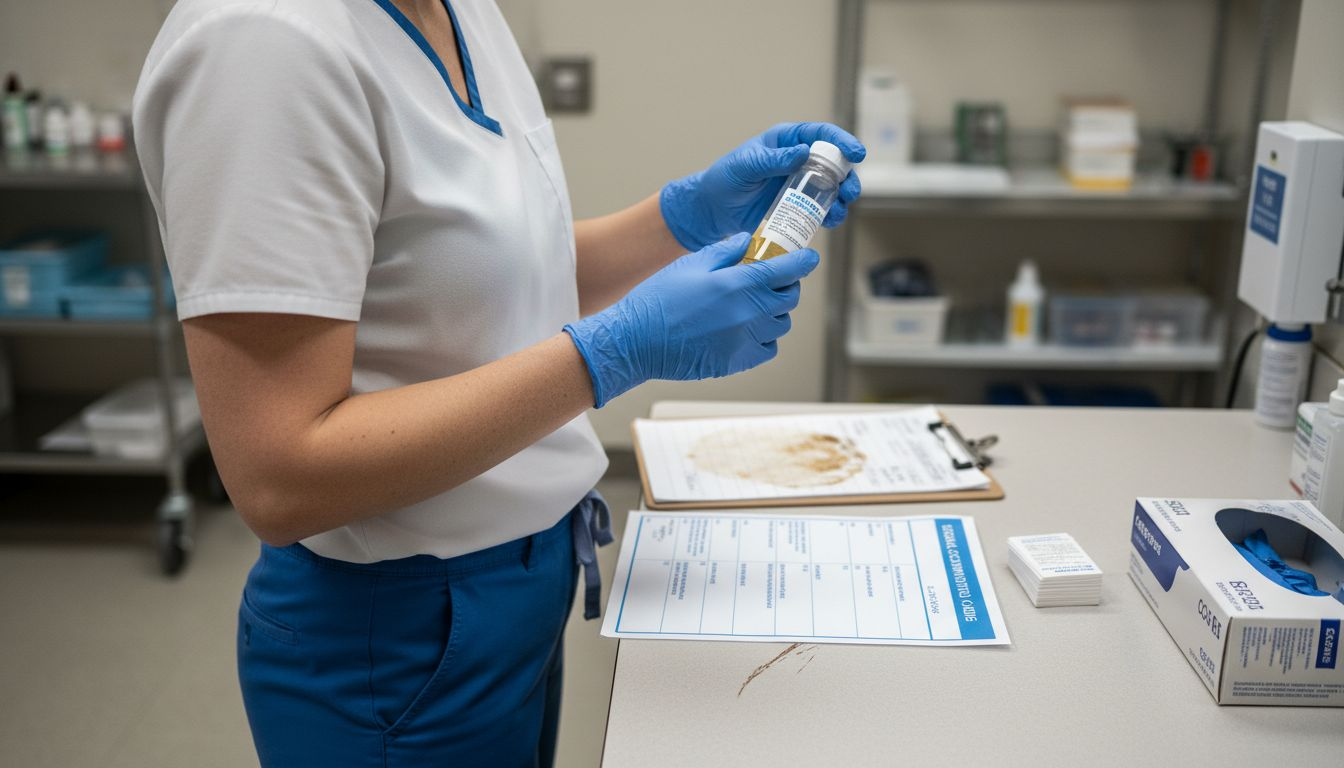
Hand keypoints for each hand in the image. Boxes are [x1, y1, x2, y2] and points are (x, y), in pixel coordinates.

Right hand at [564, 233, 818, 406]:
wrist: (636, 341)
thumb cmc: (659, 299)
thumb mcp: (691, 263)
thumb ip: (725, 251)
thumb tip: (748, 240)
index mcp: (739, 284)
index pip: (787, 270)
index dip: (803, 262)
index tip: (809, 259)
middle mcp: (748, 314)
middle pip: (789, 298)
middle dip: (786, 286)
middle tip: (773, 281)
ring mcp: (745, 340)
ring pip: (781, 324)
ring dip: (775, 312)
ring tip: (755, 306)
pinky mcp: (737, 362)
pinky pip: (767, 348)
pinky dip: (764, 338)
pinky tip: (747, 329)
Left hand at [659, 122, 865, 250]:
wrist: (713, 210)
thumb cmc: (724, 180)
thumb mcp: (746, 166)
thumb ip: (773, 159)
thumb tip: (804, 152)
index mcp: (787, 141)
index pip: (821, 135)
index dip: (842, 142)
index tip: (857, 154)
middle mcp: (798, 160)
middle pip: (834, 163)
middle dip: (848, 176)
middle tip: (850, 192)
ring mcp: (799, 184)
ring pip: (832, 187)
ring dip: (843, 198)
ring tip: (841, 210)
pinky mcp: (797, 206)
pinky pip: (820, 208)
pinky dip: (830, 214)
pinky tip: (831, 220)